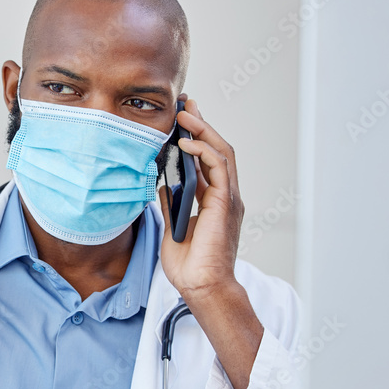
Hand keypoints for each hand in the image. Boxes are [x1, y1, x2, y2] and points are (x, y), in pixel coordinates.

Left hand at [158, 97, 262, 388]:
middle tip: (184, 102)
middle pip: (216, 148)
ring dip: (202, 131)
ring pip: (221, 152)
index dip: (195, 134)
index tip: (180, 115)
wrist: (200, 286)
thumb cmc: (189, 263)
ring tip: (184, 114)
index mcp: (213, 198)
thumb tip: (161, 181)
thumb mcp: (173, 224)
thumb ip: (171, 201)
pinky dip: (204, 152)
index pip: (206, 157)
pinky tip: (187, 143)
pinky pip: (218, 169)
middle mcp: (224, 194)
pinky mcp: (224, 204)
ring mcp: (227, 198)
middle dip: (201, 123)